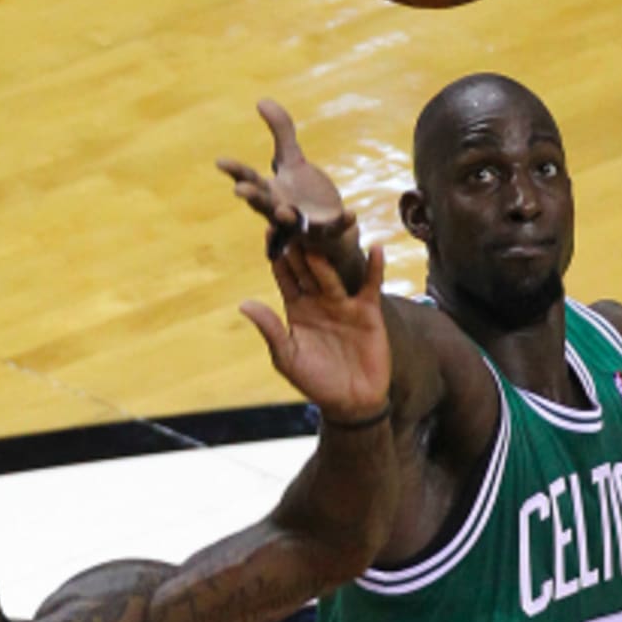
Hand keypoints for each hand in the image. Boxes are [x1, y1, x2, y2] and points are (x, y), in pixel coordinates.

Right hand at [217, 99, 367, 293]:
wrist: (324, 225)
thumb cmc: (301, 192)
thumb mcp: (292, 159)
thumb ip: (281, 132)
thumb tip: (261, 100)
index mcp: (270, 192)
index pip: (250, 180)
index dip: (236, 171)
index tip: (220, 161)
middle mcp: (281, 210)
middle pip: (264, 205)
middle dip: (254, 198)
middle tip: (240, 191)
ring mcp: (303, 224)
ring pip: (293, 223)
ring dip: (287, 218)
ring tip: (285, 211)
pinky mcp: (327, 231)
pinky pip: (335, 228)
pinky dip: (342, 222)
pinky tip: (351, 214)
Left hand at [241, 241, 391, 423]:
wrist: (350, 402)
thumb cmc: (315, 381)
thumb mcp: (287, 356)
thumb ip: (270, 329)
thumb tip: (244, 304)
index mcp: (296, 308)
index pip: (285, 275)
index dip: (278, 255)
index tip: (270, 231)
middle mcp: (319, 300)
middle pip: (308, 267)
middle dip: (301, 246)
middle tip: (295, 219)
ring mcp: (343, 303)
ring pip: (333, 273)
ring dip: (328, 255)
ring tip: (323, 233)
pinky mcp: (367, 311)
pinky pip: (371, 285)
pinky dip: (375, 267)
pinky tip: (377, 247)